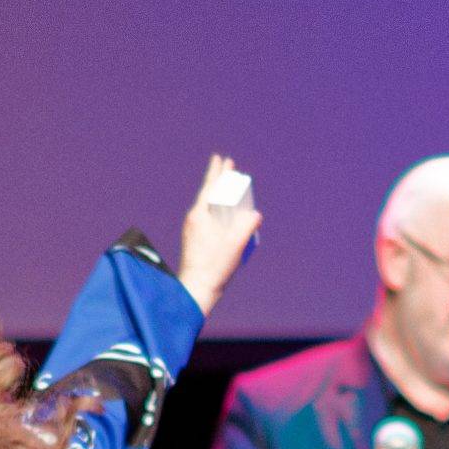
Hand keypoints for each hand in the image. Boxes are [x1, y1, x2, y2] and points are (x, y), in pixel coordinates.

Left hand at [176, 153, 261, 317]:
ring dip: (218, 194)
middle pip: (208, 194)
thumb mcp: (235, 245)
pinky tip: (224, 213)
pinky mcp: (194, 240)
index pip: (209, 187)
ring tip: (227, 186)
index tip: (221, 159)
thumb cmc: (214, 267)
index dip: (217, 172)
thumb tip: (256, 215)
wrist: (196, 289)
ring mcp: (192, 230)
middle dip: (218, 179)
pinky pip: (207, 218)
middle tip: (225, 165)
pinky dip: (217, 209)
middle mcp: (193, 220)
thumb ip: (247, 226)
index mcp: (199, 216)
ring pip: (207, 206)